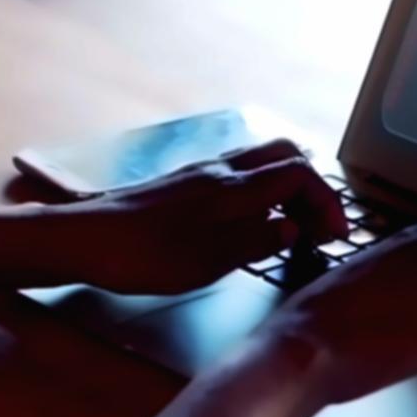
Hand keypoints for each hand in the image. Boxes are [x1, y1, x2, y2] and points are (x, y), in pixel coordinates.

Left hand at [51, 139, 345, 294]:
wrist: (83, 239)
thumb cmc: (144, 256)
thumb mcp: (208, 262)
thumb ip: (255, 242)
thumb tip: (293, 228)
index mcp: (232, 188)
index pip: (299, 172)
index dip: (325, 200)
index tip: (333, 234)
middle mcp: (219, 170)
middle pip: (283, 154)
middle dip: (310, 185)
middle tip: (316, 225)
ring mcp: (198, 173)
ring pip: (258, 162)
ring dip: (283, 187)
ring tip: (289, 226)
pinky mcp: (180, 183)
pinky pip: (235, 174)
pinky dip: (257, 191)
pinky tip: (248, 222)